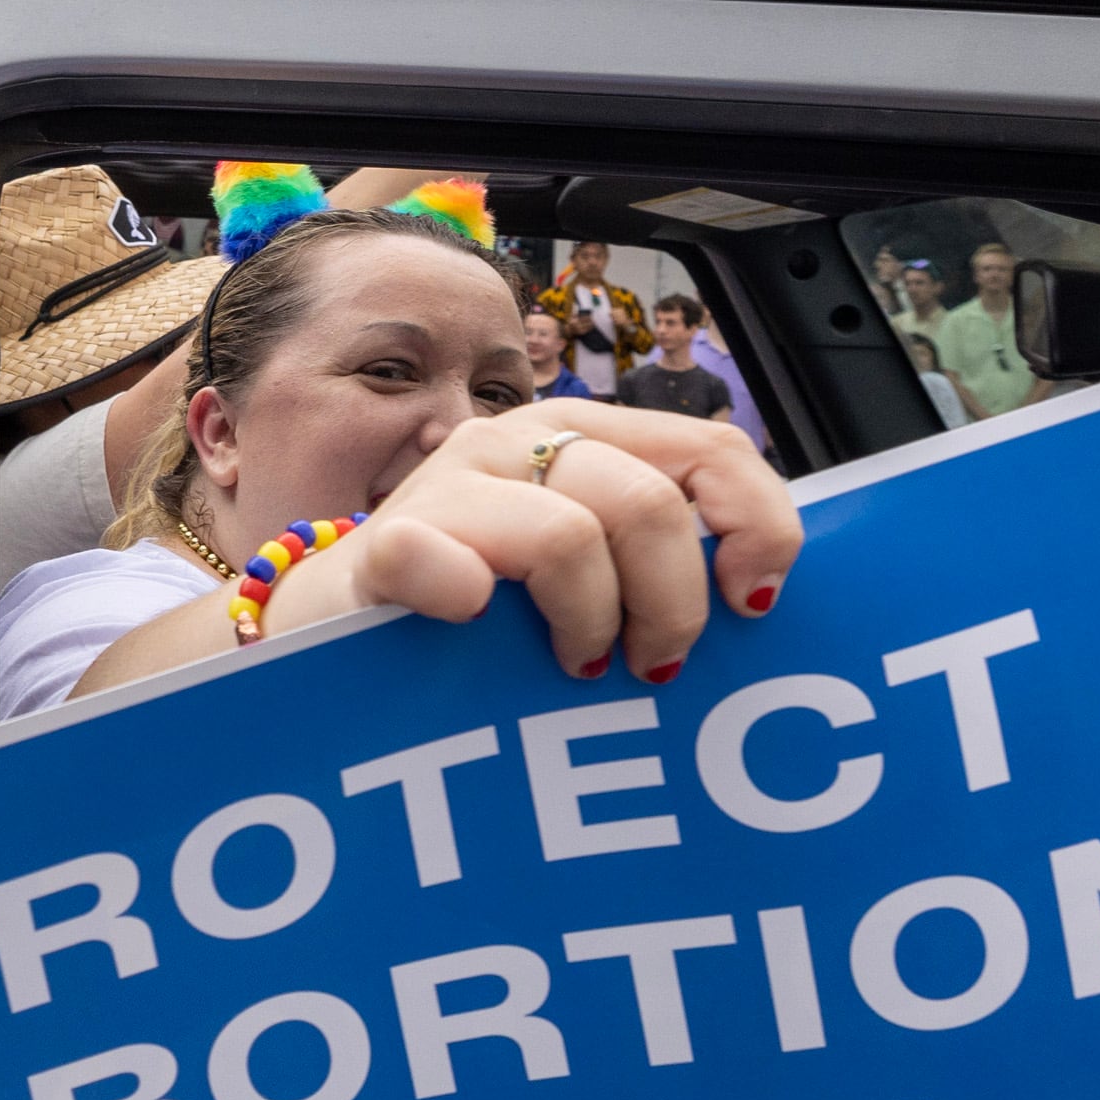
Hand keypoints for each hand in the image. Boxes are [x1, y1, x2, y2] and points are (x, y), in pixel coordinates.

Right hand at [266, 398, 801, 683]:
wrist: (337, 624)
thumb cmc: (482, 606)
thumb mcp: (582, 562)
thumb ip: (655, 557)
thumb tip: (762, 600)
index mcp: (583, 435)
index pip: (713, 451)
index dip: (757, 529)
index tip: (754, 606)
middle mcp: (518, 441)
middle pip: (652, 504)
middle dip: (673, 603)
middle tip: (651, 664)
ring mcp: (449, 487)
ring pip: (572, 538)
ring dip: (592, 623)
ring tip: (575, 664)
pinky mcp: (385, 543)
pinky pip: (449, 564)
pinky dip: (471, 600)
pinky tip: (474, 623)